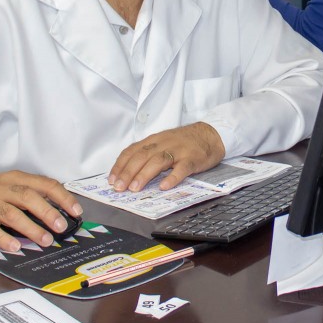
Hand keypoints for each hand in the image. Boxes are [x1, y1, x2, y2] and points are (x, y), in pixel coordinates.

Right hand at [0, 171, 82, 251]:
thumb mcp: (12, 187)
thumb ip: (33, 194)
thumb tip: (62, 210)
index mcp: (16, 178)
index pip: (44, 184)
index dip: (62, 197)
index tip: (76, 211)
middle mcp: (2, 189)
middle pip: (28, 198)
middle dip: (48, 212)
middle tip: (61, 226)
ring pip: (12, 214)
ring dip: (31, 228)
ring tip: (45, 240)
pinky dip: (4, 239)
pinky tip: (16, 247)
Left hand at [108, 122, 225, 192]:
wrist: (210, 134)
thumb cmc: (184, 142)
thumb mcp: (163, 142)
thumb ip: (148, 154)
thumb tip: (128, 173)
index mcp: (154, 140)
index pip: (132, 151)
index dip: (120, 165)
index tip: (112, 179)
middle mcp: (164, 143)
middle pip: (142, 156)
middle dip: (128, 172)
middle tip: (119, 187)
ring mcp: (179, 150)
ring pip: (158, 161)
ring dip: (144, 175)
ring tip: (135, 188)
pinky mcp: (193, 158)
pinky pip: (182, 168)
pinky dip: (173, 177)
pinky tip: (165, 186)